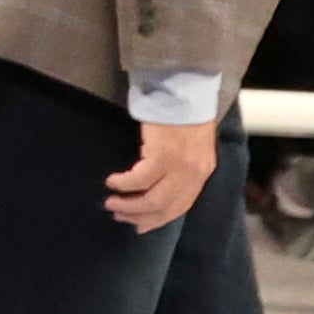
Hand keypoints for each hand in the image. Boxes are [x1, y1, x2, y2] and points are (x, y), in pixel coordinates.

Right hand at [104, 119, 216, 234]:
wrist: (185, 87)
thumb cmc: (183, 112)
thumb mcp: (190, 145)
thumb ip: (180, 166)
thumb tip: (157, 185)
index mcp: (202, 172)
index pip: (180, 207)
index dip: (158, 220)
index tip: (139, 226)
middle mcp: (194, 173)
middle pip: (165, 208)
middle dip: (139, 216)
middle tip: (119, 215)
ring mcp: (180, 166)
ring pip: (152, 200)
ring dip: (129, 205)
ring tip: (111, 203)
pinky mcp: (163, 155)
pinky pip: (139, 179)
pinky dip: (124, 185)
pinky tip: (113, 182)